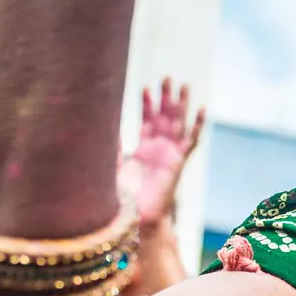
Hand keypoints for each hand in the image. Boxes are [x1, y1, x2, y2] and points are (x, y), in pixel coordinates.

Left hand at [119, 78, 206, 226]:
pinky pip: (191, 141)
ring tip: (184, 85)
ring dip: (181, 105)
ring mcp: (170, 154)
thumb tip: (94, 129)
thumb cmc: (123, 199)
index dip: (147, 104)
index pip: (147, 121)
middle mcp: (159, 150)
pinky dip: (197, 125)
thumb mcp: (109, 168)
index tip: (145, 87)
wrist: (137, 218)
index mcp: (143, 150)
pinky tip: (202, 110)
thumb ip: (107, 149)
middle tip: (167, 77)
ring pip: (179, 123)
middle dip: (166, 97)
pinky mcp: (179, 162)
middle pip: (165, 117)